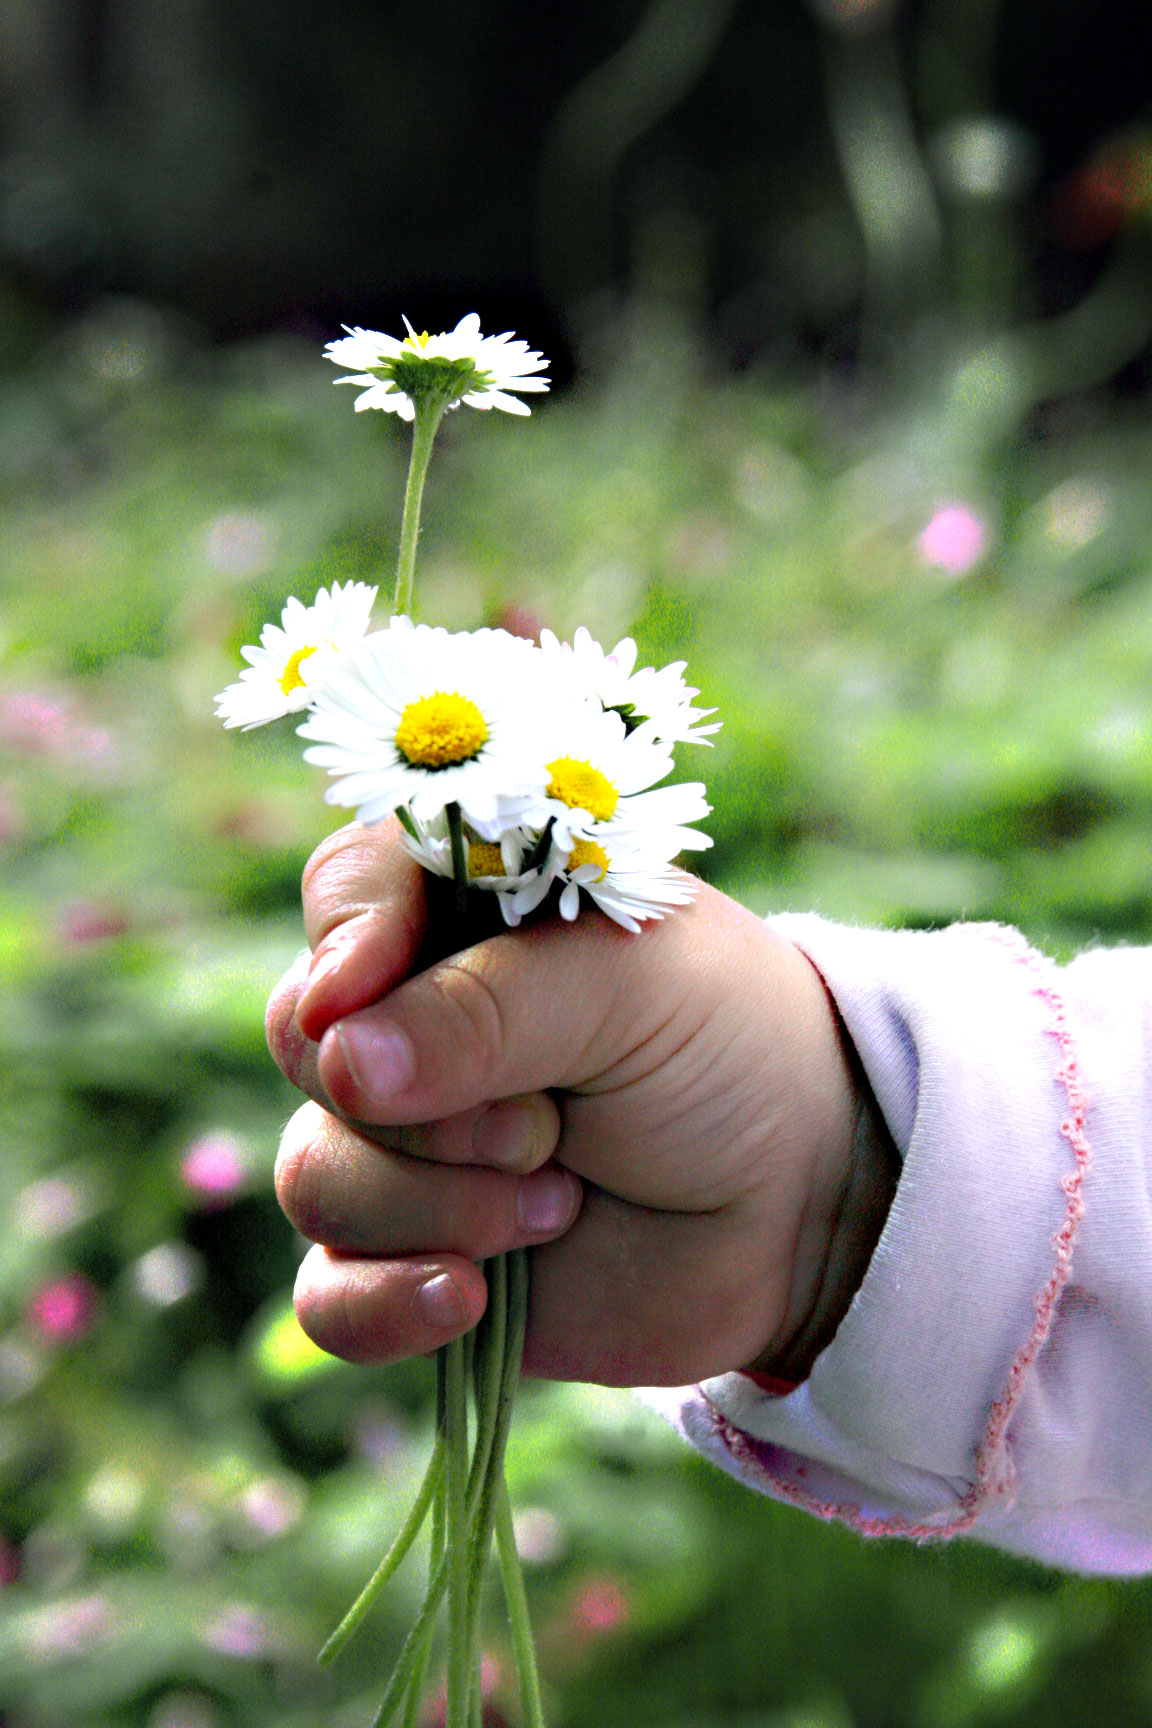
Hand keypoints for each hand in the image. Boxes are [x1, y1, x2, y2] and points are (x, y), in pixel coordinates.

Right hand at [266, 820, 893, 1386]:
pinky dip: (382, 1304)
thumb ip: (487, 1011)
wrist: (804, 1206)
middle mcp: (415, 1023)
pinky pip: (326, 1293)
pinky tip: (468, 1299)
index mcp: (465, 915)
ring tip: (561, 1199)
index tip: (367, 990)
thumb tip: (340, 1060)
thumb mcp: (631, 991)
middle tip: (549, 1121)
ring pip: (315, 1175)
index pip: (344, 892)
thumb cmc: (727, 1052)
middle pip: (307, 1048)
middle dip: (428, 1104)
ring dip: (441, 1202)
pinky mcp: (415, 1256)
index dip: (345, 944)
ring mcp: (407, 1146)